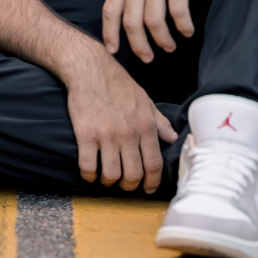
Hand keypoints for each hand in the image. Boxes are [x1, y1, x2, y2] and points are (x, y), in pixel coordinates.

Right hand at [64, 47, 178, 192]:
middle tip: (124, 183)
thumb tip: (172, 138)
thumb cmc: (118, 84)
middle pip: (133, 174)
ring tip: (106, 177)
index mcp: (145, 125)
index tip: (147, 188)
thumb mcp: (144, 100)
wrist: (90, 69)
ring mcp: (106, 135)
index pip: (154, 164)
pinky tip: (90, 171)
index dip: (152, 182)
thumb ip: (159, 122)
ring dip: (109, 181)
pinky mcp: (86, 134)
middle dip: (129, 185)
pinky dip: (89, 175)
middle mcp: (128, 132)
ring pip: (111, 174)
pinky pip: (88, 166)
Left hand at [102, 0, 210, 61]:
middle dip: (139, 46)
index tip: (113, 51)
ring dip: (163, 39)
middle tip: (148, 58)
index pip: (110, 10)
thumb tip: (130, 4)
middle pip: (132, 22)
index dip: (110, 34)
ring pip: (154, 21)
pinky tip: (188, 31)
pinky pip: (178, 10)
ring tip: (170, 46)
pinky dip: (183, 25)